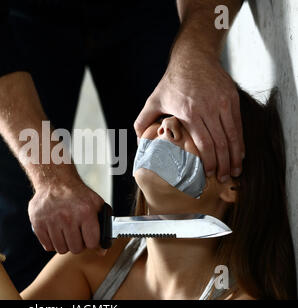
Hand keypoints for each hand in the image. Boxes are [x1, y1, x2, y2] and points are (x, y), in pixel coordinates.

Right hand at [28, 177, 103, 253]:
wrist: (55, 181)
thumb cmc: (76, 193)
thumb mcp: (96, 204)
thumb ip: (103, 226)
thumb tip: (102, 251)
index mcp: (85, 212)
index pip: (92, 243)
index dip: (91, 241)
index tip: (88, 236)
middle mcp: (68, 217)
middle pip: (75, 249)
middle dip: (77, 243)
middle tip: (75, 233)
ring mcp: (51, 220)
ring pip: (61, 249)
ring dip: (64, 243)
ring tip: (65, 230)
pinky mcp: (38, 223)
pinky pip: (47, 246)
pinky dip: (51, 242)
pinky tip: (55, 230)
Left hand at [134, 53, 244, 182]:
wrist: (193, 57)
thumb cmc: (172, 81)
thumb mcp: (153, 100)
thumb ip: (142, 121)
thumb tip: (138, 142)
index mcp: (189, 112)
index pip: (203, 144)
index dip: (208, 162)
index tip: (208, 174)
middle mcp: (208, 108)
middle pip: (220, 144)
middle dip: (223, 165)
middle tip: (223, 179)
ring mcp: (223, 103)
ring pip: (232, 136)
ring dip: (235, 157)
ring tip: (234, 172)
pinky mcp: (232, 98)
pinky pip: (238, 125)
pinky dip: (240, 141)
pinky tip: (239, 154)